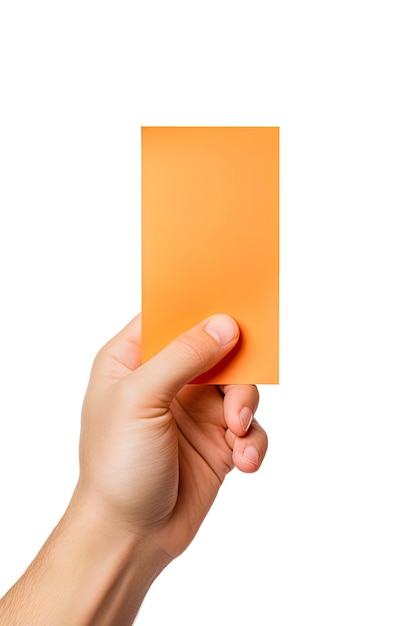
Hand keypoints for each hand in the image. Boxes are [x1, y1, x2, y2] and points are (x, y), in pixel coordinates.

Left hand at [76, 313, 267, 557]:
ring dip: (246, 405)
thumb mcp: (140, 400)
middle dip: (236, 362)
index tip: (233, 298)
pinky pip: (249, 427)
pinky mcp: (217, 442)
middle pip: (215, 348)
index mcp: (133, 360)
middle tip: (244, 373)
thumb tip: (225, 324)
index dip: (200, 305)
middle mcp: (165, 380)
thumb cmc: (117, 466)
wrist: (130, 538)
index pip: (168, 316)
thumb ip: (182, 356)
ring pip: (239, 385)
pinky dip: (252, 440)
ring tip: (236, 430)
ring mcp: (193, 411)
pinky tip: (243, 461)